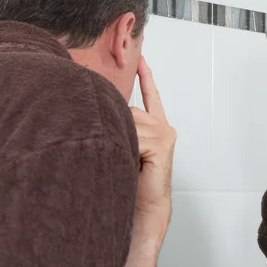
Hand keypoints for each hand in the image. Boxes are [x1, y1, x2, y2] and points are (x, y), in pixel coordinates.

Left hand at [130, 57, 175, 230]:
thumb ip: (123, 127)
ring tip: (121, 158)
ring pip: (130, 122)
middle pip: (131, 110)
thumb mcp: (126, 147)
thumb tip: (102, 111)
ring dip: (120, 139)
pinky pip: (135, 136)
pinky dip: (127, 147)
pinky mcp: (162, 143)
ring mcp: (164, 134)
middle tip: (114, 146)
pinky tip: (130, 160)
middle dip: (117, 124)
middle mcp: (163, 127)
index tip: (141, 60)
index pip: (152, 97)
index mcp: (157, 127)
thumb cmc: (132, 180)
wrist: (143, 206)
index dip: (146, 77)